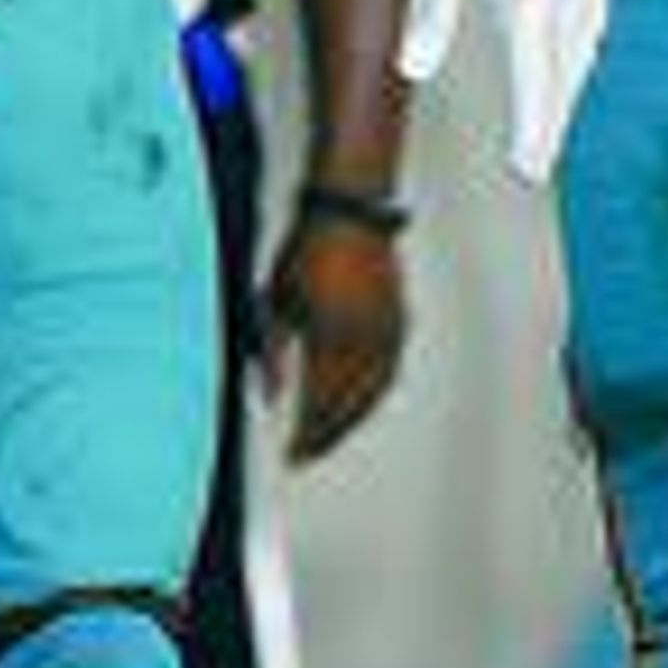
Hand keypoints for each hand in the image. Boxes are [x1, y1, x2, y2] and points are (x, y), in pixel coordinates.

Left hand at [264, 199, 406, 461]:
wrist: (351, 212)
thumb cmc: (307, 250)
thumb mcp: (275, 302)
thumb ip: (273, 355)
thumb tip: (268, 398)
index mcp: (332, 339)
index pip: (320, 407)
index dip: (306, 437)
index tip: (291, 455)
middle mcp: (365, 343)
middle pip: (349, 407)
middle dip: (328, 435)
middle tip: (308, 453)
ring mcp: (387, 334)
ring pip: (374, 394)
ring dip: (353, 420)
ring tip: (331, 436)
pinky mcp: (400, 323)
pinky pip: (389, 374)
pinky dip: (373, 396)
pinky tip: (360, 402)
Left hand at [397, 0, 608, 181]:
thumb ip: (431, 9)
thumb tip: (409, 69)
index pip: (533, 71)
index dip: (533, 125)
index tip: (526, 169)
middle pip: (564, 64)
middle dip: (549, 116)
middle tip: (532, 165)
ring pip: (582, 39)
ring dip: (565, 83)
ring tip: (546, 128)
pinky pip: (587, 11)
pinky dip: (575, 46)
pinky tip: (566, 65)